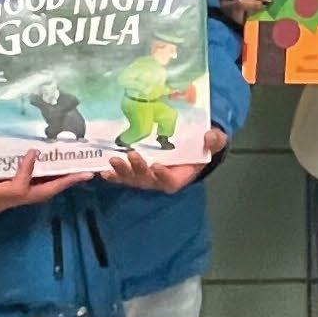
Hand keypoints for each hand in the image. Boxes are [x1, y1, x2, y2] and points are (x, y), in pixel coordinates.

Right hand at [0, 132, 90, 230]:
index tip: (34, 153)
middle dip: (62, 184)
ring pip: (37, 193)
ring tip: (79, 169)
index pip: (14, 189)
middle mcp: (1, 201)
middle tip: (85, 172)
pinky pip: (30, 189)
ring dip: (58, 182)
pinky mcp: (3, 196)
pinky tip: (54, 168)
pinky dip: (44, 179)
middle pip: (38, 195)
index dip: (26, 173)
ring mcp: (4, 200)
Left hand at [98, 128, 227, 195]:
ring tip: (113, 160)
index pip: (169, 181)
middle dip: (138, 169)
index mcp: (178, 177)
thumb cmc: (200, 149)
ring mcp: (145, 177)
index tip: (158, 166)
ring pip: (132, 179)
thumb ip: (214, 141)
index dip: (163, 175)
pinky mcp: (135, 172)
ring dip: (122, 171)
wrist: (190, 149)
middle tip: (132, 155)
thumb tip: (210, 135)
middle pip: (147, 180)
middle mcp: (159, 180)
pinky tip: (103, 170)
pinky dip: (113, 175)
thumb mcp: (213, 143)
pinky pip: (123, 177)